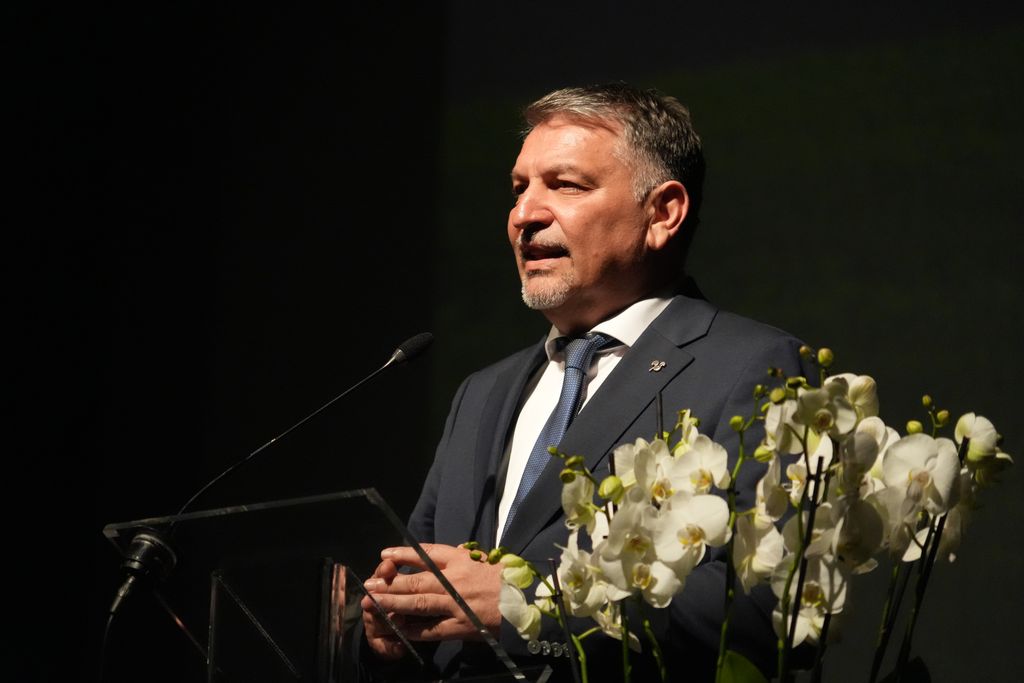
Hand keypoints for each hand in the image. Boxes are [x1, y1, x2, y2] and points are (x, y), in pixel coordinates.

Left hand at [360, 543, 502, 657]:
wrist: (525, 601)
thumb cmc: (502, 578)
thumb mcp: (479, 559)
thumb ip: (455, 558)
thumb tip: (429, 555)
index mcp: (461, 560)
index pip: (426, 553)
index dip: (403, 553)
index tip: (385, 553)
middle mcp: (455, 580)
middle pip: (416, 580)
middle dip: (389, 582)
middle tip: (369, 584)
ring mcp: (457, 604)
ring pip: (419, 603)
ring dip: (393, 603)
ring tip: (374, 602)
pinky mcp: (461, 626)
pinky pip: (431, 629)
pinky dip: (412, 629)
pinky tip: (396, 627)